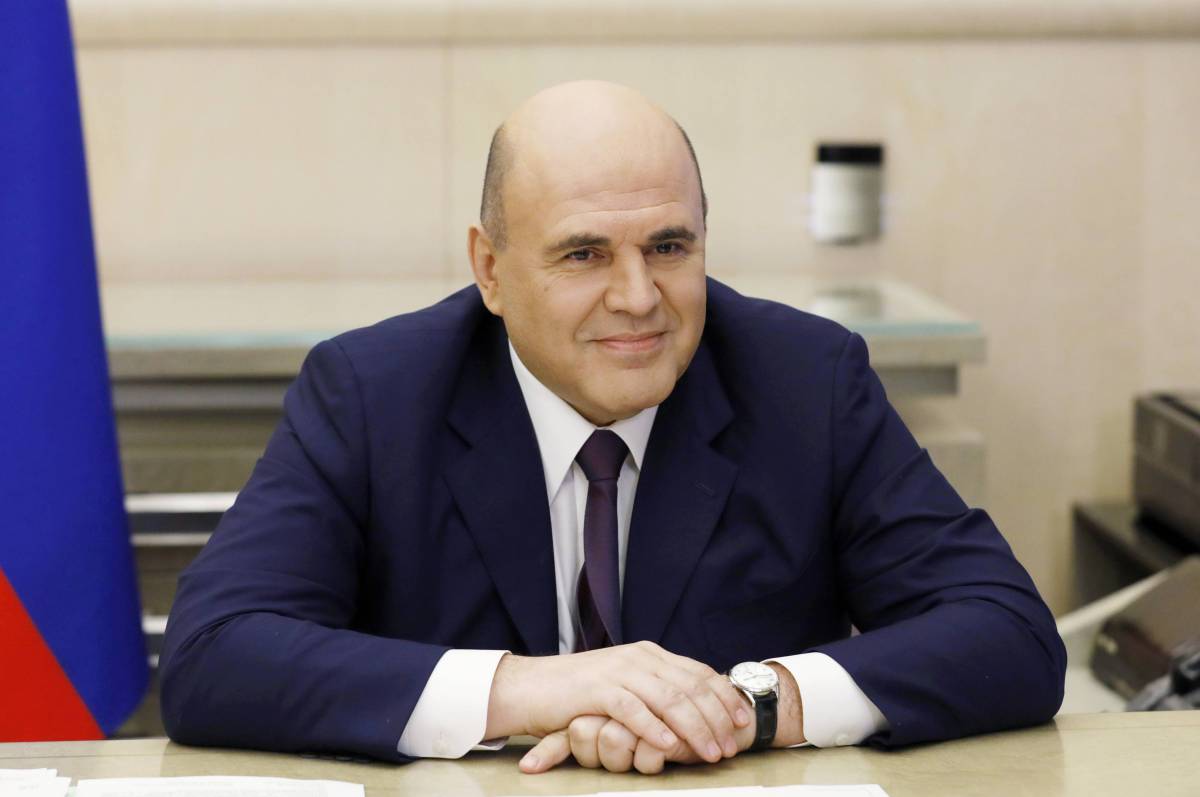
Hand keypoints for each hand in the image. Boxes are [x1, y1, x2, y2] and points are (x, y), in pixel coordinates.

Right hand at [486, 641, 750, 763]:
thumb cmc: (580, 694)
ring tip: (708, 752)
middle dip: (716, 718)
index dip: (724, 697)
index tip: (742, 720)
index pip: (698, 672)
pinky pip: (633, 710)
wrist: (532, 687)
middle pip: (690, 686)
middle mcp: (638, 658)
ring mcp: (618, 671)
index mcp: (649, 654)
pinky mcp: (597, 689)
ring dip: (694, 728)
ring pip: (668, 698)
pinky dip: (654, 728)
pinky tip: (669, 745)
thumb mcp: (625, 685)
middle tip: (729, 746)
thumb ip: (655, 690)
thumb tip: (694, 709)